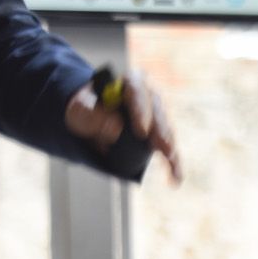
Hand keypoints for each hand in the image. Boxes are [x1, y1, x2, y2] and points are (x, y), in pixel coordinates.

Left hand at [64, 68, 181, 184]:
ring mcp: (156, 113)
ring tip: (168, 159)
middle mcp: (148, 94)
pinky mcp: (159, 133)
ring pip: (165, 128)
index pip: (137, 90)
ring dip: (168, 145)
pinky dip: (173, 162)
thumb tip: (115, 127)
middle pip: (157, 109)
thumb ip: (93, 114)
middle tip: (161, 147)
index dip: (141, 110)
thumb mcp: (81, 109)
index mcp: (130, 81)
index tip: (141, 131)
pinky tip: (175, 177)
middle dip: (160, 130)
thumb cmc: (87, 107)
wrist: (92, 114)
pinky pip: (169, 147)